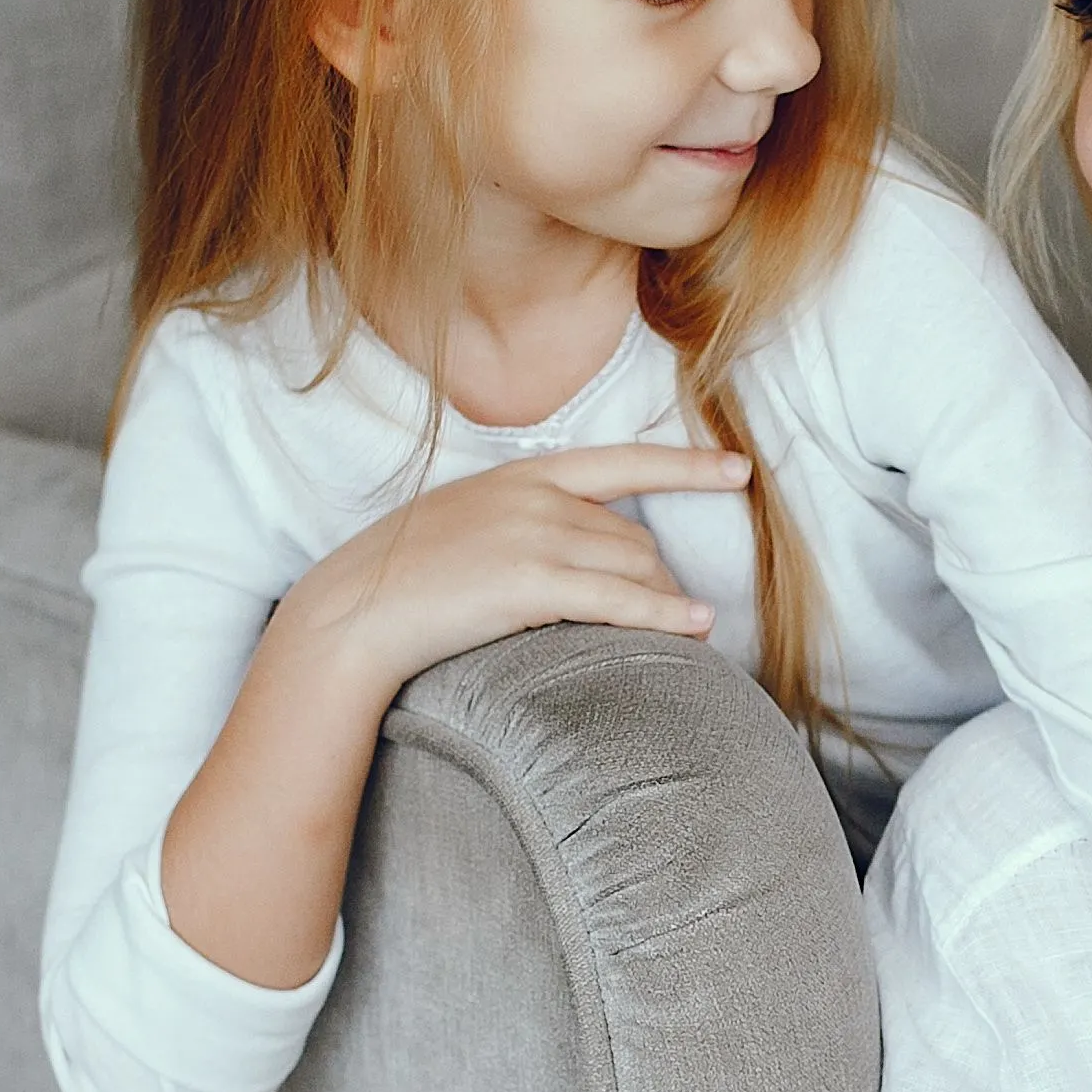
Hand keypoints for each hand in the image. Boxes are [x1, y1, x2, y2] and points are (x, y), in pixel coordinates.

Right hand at [277, 442, 752, 697]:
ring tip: (681, 629)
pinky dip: (667, 615)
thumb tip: (580, 544)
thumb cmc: (403, 579)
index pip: (622, 461)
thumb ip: (522, 519)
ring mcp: (535, 537)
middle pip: (633, 536)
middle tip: (667, 612)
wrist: (352, 612)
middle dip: (656, 576)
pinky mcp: (532, 583)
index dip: (687, 466)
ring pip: (635, 567)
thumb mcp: (466, 523)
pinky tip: (697, 628)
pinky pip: (622, 599)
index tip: (738, 470)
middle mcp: (536, 497)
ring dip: (663, 599)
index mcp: (521, 474)